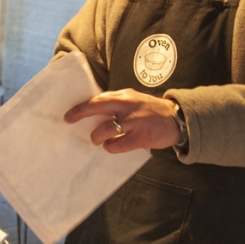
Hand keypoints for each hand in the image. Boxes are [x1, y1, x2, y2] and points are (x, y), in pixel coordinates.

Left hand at [64, 89, 180, 154]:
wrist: (176, 119)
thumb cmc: (150, 111)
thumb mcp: (133, 101)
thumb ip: (116, 104)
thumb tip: (94, 112)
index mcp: (124, 96)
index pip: (98, 99)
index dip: (81, 107)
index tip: (69, 114)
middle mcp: (128, 105)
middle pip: (98, 107)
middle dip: (81, 114)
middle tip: (70, 121)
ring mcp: (134, 121)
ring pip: (106, 129)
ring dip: (97, 136)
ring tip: (96, 140)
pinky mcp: (141, 136)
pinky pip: (118, 144)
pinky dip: (111, 147)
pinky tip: (110, 147)